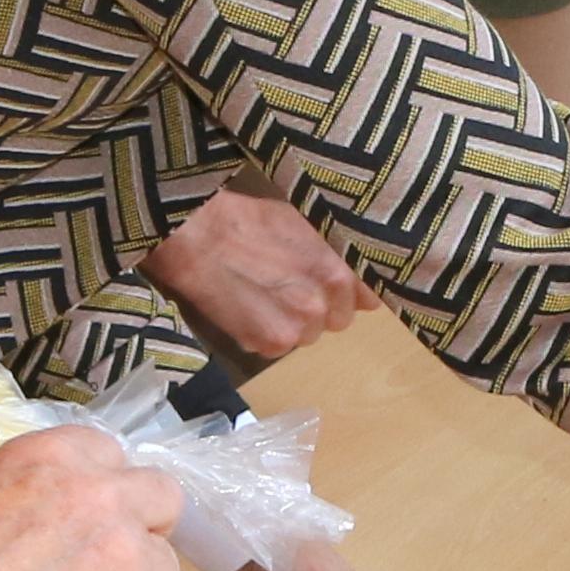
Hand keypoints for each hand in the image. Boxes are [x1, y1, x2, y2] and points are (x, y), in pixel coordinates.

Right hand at [0, 422, 203, 570]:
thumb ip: (15, 496)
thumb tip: (29, 515)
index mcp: (51, 457)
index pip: (109, 456)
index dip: (97, 491)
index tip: (81, 519)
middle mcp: (101, 495)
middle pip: (159, 497)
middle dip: (137, 526)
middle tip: (98, 566)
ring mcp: (130, 556)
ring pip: (164, 565)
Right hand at [152, 187, 374, 361]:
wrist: (199, 239)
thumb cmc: (252, 222)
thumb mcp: (308, 224)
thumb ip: (340, 254)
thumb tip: (364, 283)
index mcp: (340, 272)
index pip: (369, 299)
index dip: (350, 294)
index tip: (334, 288)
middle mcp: (324, 304)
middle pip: (337, 321)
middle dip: (319, 308)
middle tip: (289, 286)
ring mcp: (298, 329)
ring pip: (307, 336)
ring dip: (291, 322)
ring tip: (263, 294)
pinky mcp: (270, 345)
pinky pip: (279, 348)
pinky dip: (264, 334)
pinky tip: (247, 308)